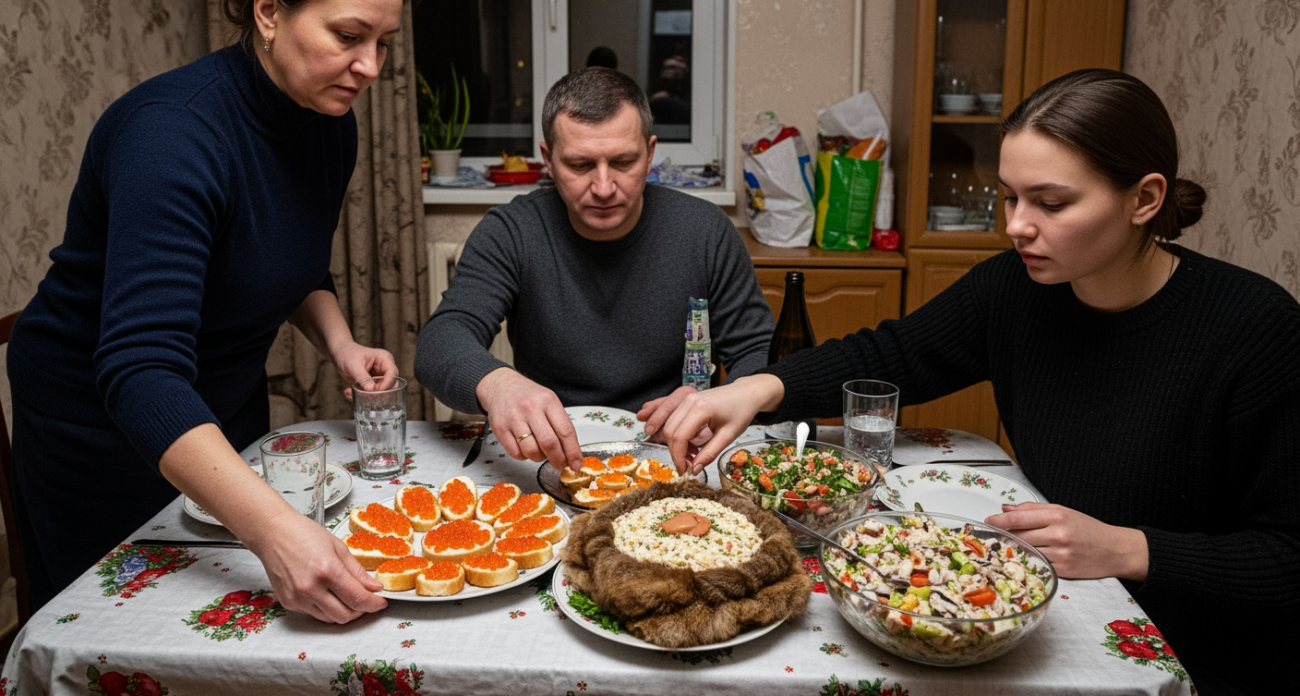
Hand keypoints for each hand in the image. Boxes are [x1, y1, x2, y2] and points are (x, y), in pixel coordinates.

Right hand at [246, 511, 386, 622]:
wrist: (273, 533)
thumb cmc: (304, 534)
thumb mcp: (338, 547)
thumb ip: (358, 572)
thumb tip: (374, 588)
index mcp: (327, 570)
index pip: (358, 599)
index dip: (374, 604)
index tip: (381, 602)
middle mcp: (311, 588)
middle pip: (345, 615)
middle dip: (361, 611)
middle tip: (366, 600)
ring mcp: (297, 598)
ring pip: (330, 619)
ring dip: (344, 611)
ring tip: (347, 596)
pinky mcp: (288, 603)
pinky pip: (314, 614)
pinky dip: (326, 608)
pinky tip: (327, 594)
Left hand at [332, 341, 398, 399]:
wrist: (339, 353)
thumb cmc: (347, 353)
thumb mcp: (354, 365)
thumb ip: (363, 378)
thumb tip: (371, 390)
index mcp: (384, 359)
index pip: (392, 373)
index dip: (386, 384)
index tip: (374, 391)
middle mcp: (384, 368)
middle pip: (390, 384)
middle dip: (378, 392)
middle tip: (364, 395)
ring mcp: (379, 375)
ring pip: (381, 391)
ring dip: (367, 395)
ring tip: (352, 392)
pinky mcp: (372, 382)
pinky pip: (371, 393)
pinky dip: (361, 395)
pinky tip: (349, 391)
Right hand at [476, 367, 583, 470]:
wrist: (502, 386)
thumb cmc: (528, 396)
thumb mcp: (549, 402)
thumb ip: (560, 424)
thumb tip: (571, 453)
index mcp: (548, 400)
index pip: (565, 430)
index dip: (573, 451)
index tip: (576, 463)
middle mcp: (530, 408)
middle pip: (549, 443)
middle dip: (558, 459)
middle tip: (561, 465)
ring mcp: (514, 418)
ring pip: (532, 451)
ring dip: (540, 458)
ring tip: (540, 452)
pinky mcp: (500, 428)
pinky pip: (516, 453)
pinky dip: (524, 456)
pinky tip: (525, 447)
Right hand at [658, 374, 785, 473]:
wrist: (746, 394)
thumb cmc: (741, 412)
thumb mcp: (728, 436)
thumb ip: (710, 453)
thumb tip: (695, 469)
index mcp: (701, 409)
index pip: (680, 436)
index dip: (679, 456)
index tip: (684, 470)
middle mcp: (689, 401)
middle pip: (670, 431)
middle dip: (676, 452)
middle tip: (688, 465)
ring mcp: (686, 399)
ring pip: (670, 426)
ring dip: (677, 444)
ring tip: (693, 454)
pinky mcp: (687, 401)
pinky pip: (675, 421)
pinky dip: (679, 435)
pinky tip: (693, 443)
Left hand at [984, 502, 1148, 580]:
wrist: (1115, 550)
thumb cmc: (1089, 530)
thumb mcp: (1063, 511)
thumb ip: (1033, 510)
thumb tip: (1006, 508)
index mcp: (1057, 516)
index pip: (1018, 518)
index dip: (999, 520)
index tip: (988, 521)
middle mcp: (1058, 534)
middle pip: (1019, 535)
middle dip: (1004, 535)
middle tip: (994, 534)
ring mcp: (1060, 554)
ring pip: (1026, 551)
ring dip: (1014, 549)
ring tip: (1011, 546)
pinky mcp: (1063, 571)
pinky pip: (1038, 565)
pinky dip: (1029, 561)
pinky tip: (1026, 558)